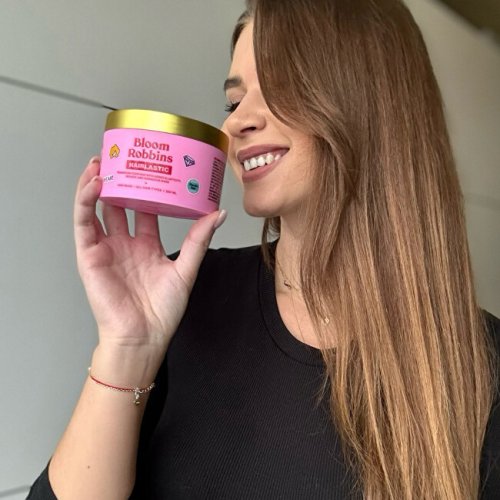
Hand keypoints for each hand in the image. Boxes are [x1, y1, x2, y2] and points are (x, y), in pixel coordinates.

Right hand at [74, 157, 225, 356]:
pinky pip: (84, 222)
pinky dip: (86, 201)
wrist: (143, 337)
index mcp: (146, 245)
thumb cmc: (162, 311)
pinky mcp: (89, 254)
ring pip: (96, 208)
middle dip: (119, 181)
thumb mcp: (185, 269)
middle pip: (118, 204)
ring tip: (101, 160)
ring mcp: (105, 247)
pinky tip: (94, 183)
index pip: (143, 209)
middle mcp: (124, 243)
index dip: (145, 188)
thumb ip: (199, 239)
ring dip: (96, 183)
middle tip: (123, 156)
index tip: (152, 167)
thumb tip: (217, 213)